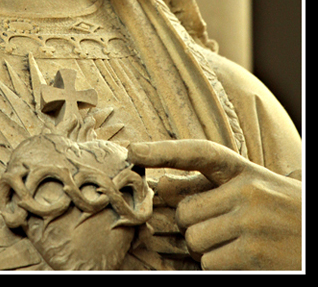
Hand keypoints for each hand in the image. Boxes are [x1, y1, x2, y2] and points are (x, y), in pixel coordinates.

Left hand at [128, 139, 301, 270]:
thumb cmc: (286, 219)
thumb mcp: (255, 192)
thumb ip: (212, 187)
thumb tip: (162, 185)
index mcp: (247, 172)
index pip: (199, 152)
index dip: (163, 150)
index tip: (133, 151)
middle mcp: (248, 192)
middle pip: (186, 212)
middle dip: (194, 227)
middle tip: (223, 232)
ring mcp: (251, 224)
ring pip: (194, 241)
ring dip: (208, 251)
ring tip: (239, 247)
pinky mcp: (253, 256)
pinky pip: (210, 265)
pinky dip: (221, 268)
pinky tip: (246, 262)